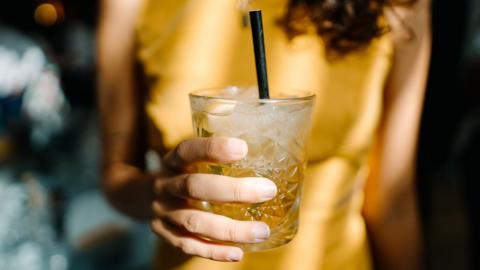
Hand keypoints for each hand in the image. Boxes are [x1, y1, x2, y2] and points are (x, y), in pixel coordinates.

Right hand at [151, 137, 276, 261]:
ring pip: (194, 221)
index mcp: (172, 161)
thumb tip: (270, 156)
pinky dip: (214, 251)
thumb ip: (218, 159)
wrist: (141, 196)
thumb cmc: (183, 174)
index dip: (213, 149)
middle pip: (193, 186)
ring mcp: (162, 212)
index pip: (187, 150)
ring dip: (230, 229)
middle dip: (232, 191)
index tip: (243, 148)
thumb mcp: (190, 161)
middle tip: (268, 190)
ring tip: (262, 231)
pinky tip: (238, 253)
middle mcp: (164, 185)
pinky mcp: (164, 234)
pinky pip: (188, 245)